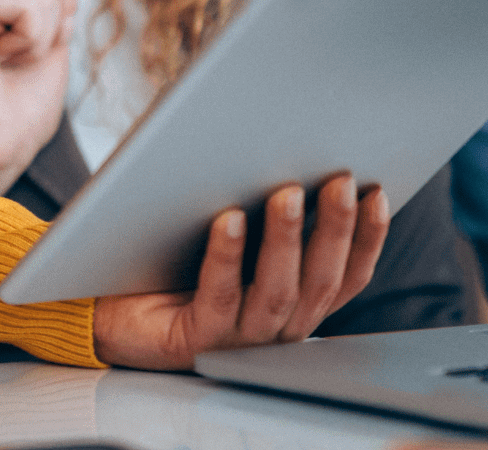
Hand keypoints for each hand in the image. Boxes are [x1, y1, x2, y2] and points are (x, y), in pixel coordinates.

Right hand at [0, 0, 77, 192]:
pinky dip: (32, 37)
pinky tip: (1, 60)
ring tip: (11, 59)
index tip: (29, 49)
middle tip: (21, 56)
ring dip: (43, 29)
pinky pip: (28, 0)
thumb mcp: (50, 37)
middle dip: (55, 13)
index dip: (59, 4)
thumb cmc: (16, 111)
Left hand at [93, 174, 388, 369]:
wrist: (110, 307)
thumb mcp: (230, 233)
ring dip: (287, 240)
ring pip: (277, 292)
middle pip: (319, 281)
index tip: (377, 192)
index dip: (367, 238)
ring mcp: (238, 338)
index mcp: (293, 303)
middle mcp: (275, 326)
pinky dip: (226, 257)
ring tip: (287, 192)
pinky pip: (218, 297)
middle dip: (335, 229)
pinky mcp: (197, 339)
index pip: (346, 276)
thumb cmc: (173, 262)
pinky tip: (228, 220)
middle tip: (340, 180)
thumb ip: (264, 209)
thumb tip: (288, 148)